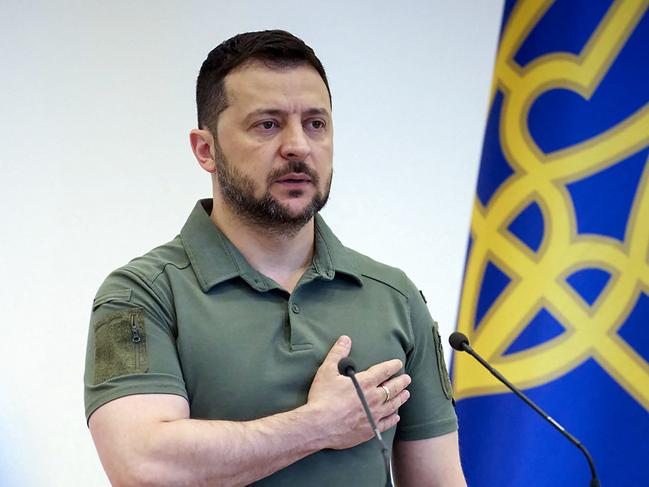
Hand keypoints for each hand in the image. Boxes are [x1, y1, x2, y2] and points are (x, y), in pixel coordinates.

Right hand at [306, 335, 410, 449]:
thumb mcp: (327, 371)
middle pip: (392, 388)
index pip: (383, 371)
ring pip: (393, 405)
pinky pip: (386, 423)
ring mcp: (373, 415)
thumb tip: (345, 339)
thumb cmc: (322, 398)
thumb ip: (337, 353)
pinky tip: (396, 416)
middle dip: (401, 382)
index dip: (392, 366)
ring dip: (401, 398)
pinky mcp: (370, 429)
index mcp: (364, 383)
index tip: (399, 363)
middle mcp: (373, 398)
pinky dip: (393, 419)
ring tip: (406, 394)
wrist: (318, 426)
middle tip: (407, 378)